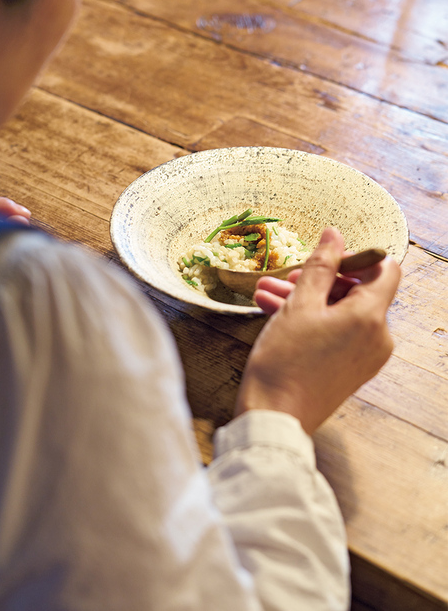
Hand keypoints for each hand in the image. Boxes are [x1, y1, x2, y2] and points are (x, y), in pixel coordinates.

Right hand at [235, 227, 400, 434]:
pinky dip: (312, 321)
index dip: (355, 257)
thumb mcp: (299, 304)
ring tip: (267, 292)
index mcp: (371, 317)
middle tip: (285, 275)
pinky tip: (274, 312)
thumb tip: (335, 234)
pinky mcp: (350, 370)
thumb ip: (321, 265)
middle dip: (320, 278)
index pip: (385, 269)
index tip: (325, 258)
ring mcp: (365, 356)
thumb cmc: (285, 362)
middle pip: (358, 291)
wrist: (275, 419)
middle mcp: (377, 337)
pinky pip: (337, 333)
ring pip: (341, 312)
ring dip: (307, 298)